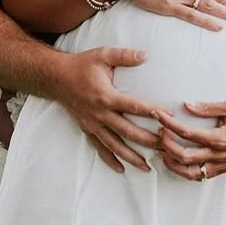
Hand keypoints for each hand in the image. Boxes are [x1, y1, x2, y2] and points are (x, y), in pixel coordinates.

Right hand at [54, 47, 165, 173]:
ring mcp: (93, 124)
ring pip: (114, 145)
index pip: (134, 106)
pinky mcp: (87, 129)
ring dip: (131, 157)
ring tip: (147, 167)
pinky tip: (121, 169)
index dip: (152, 111)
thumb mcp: (102, 55)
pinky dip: (110, 160)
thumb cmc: (81, 65)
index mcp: (106, 96)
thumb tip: (146, 55)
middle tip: (166, 148)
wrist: (56, 78)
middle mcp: (100, 114)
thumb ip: (124, 56)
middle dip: (148, 141)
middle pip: (128, 132)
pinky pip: (99, 148)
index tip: (169, 115)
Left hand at [152, 101, 225, 180]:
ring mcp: (220, 165)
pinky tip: (176, 162)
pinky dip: (185, 171)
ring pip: (190, 173)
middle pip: (184, 156)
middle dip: (166, 144)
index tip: (157, 114)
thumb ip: (207, 107)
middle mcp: (218, 155)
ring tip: (161, 152)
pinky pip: (200, 176)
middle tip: (157, 132)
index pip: (187, 133)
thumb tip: (187, 105)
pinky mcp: (222, 170)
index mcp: (220, 138)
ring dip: (172, 163)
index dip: (169, 123)